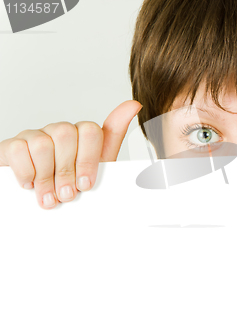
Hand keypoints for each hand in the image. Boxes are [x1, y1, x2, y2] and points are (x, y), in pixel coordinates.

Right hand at [0, 101, 141, 208]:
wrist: (41, 199)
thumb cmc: (73, 183)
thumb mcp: (99, 166)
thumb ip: (113, 136)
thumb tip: (134, 104)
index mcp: (82, 135)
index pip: (91, 131)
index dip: (89, 160)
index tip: (86, 184)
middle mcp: (59, 131)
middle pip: (66, 135)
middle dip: (67, 171)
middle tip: (67, 194)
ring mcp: (35, 135)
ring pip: (42, 144)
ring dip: (46, 177)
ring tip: (49, 196)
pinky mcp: (13, 145)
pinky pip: (18, 151)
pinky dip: (26, 173)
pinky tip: (30, 184)